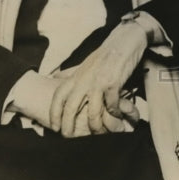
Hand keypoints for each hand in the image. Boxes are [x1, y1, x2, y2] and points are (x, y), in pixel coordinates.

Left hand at [49, 22, 148, 136]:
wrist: (124, 42)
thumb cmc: (105, 54)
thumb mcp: (84, 63)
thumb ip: (70, 72)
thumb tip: (54, 77)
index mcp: (76, 76)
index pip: (58, 96)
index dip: (54, 113)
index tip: (54, 127)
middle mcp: (84, 80)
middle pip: (70, 108)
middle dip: (68, 126)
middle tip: (69, 137)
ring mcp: (99, 82)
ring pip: (93, 112)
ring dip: (95, 126)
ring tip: (98, 133)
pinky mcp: (114, 84)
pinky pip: (111, 106)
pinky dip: (114, 114)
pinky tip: (116, 115)